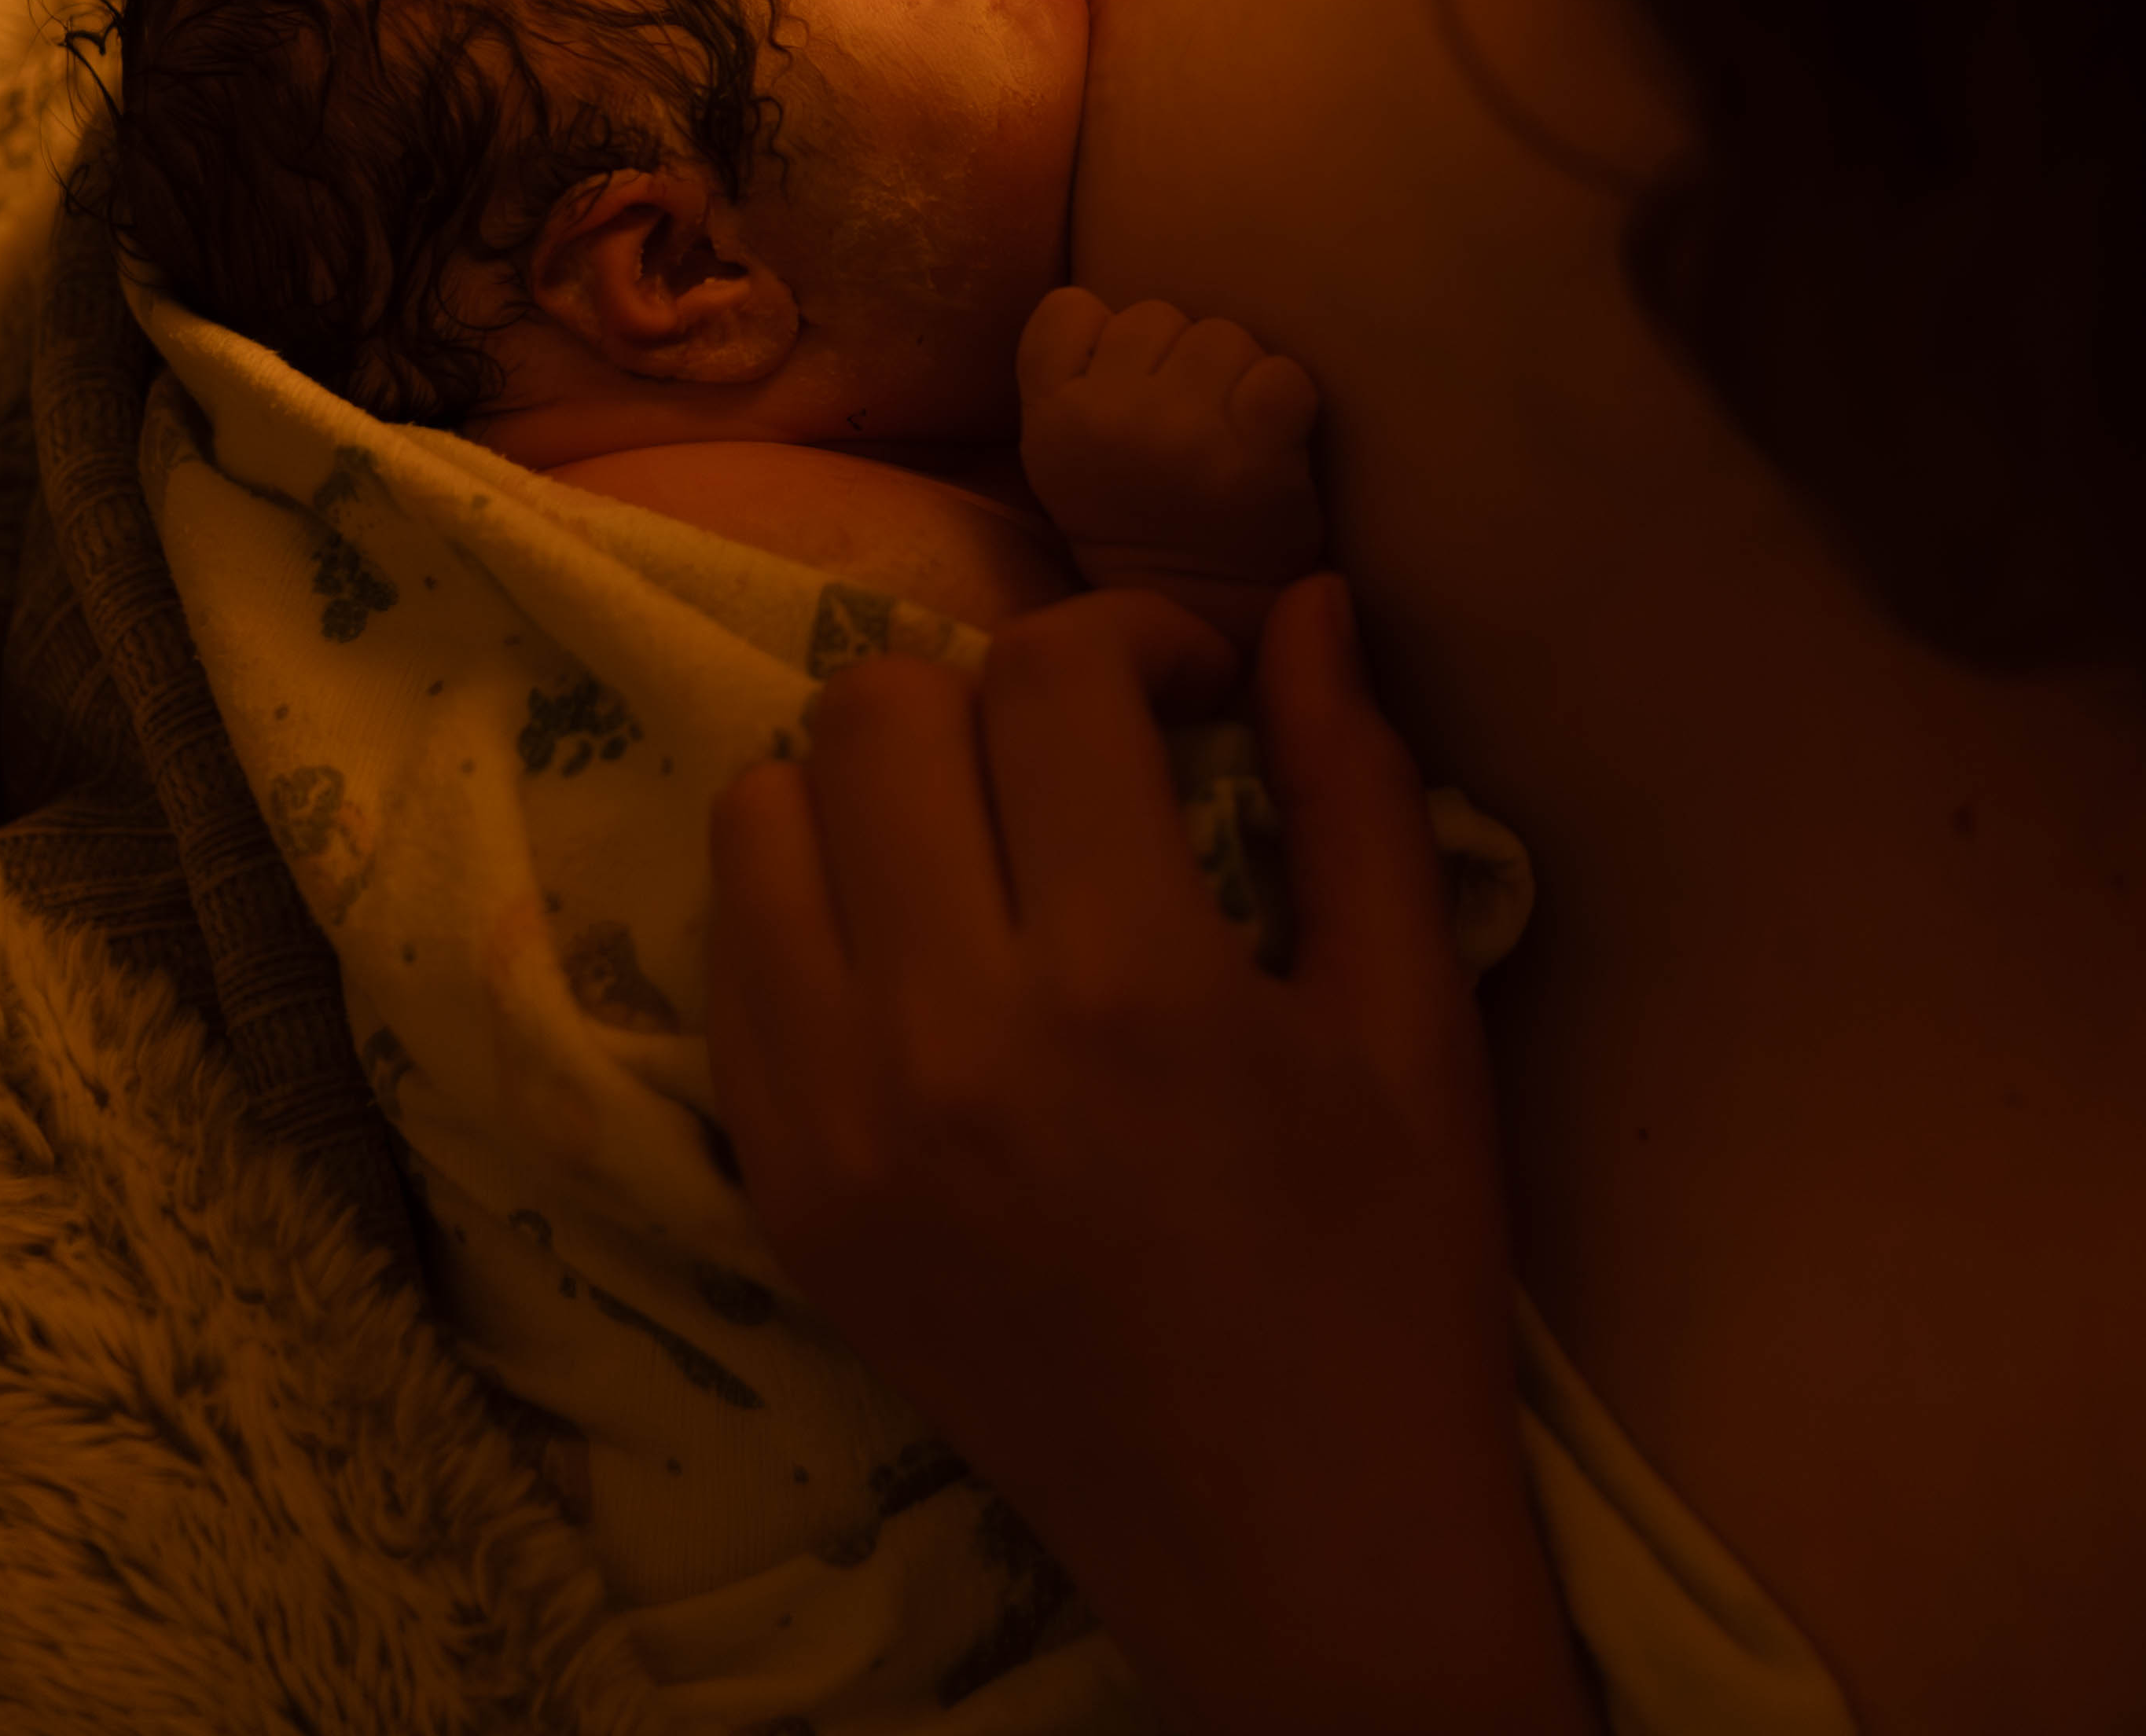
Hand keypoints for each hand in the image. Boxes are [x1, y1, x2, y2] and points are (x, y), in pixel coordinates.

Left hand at [706, 579, 1593, 1735]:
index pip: (1051, 674)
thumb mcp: (1415, 1021)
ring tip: (986, 848)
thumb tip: (1304, 601)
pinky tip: (921, 952)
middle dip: (998, 696)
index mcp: (1129, 981)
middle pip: (877, 713)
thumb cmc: (1391, 1276)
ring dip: (876, 789)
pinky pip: (730, 963)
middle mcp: (944, 1035)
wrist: (1293, 1543)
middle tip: (1090, 769)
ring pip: (763, 816)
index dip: (1137, 636)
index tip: (1200, 696)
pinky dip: (809, 909)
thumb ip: (1354, 787)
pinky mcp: (781, 1197)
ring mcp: (832, 1124)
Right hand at [1018, 290, 1327, 628]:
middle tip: (1188, 427)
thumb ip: (1073, 379)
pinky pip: (1281, 375)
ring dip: (1236, 376)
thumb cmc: (1136, 525)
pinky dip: (1286, 401)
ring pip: (1221, 335)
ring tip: (1230, 434)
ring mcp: (1180, 429)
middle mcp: (1107, 417)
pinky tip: (1272, 442)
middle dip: (1179, 362)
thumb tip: (1122, 311)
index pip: (1069, 309)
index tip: (1123, 392)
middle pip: (1157, 315)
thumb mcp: (1062, 458)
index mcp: (1050, 420)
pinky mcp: (1252, 448)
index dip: (1105, 340)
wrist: (1200, 617)